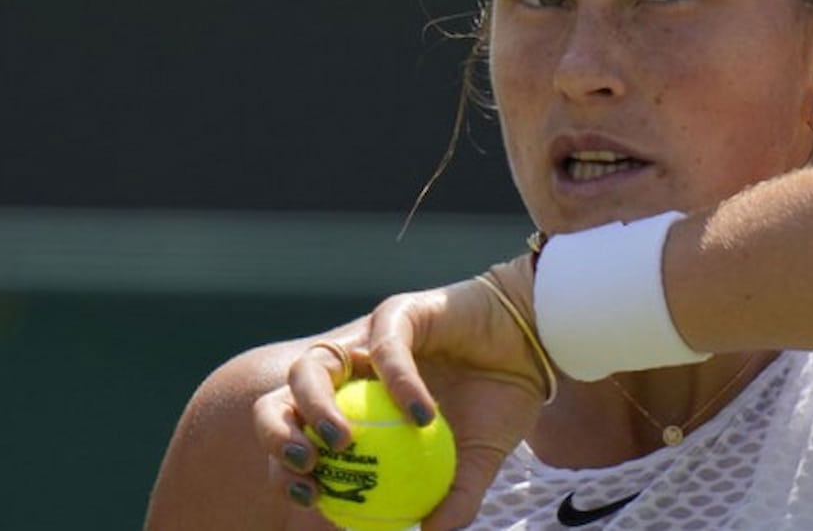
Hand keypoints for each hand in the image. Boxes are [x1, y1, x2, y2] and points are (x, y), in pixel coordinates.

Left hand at [255, 255, 548, 530]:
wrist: (536, 349)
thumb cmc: (500, 401)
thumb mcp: (477, 460)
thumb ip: (452, 496)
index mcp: (354, 411)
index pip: (298, 440)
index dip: (287, 472)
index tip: (311, 498)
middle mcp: (349, 375)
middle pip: (281, 399)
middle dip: (276, 435)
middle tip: (306, 468)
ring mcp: (367, 343)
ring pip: (312, 367)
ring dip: (315, 407)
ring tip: (341, 441)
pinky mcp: (398, 314)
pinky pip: (385, 348)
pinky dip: (399, 383)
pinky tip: (421, 414)